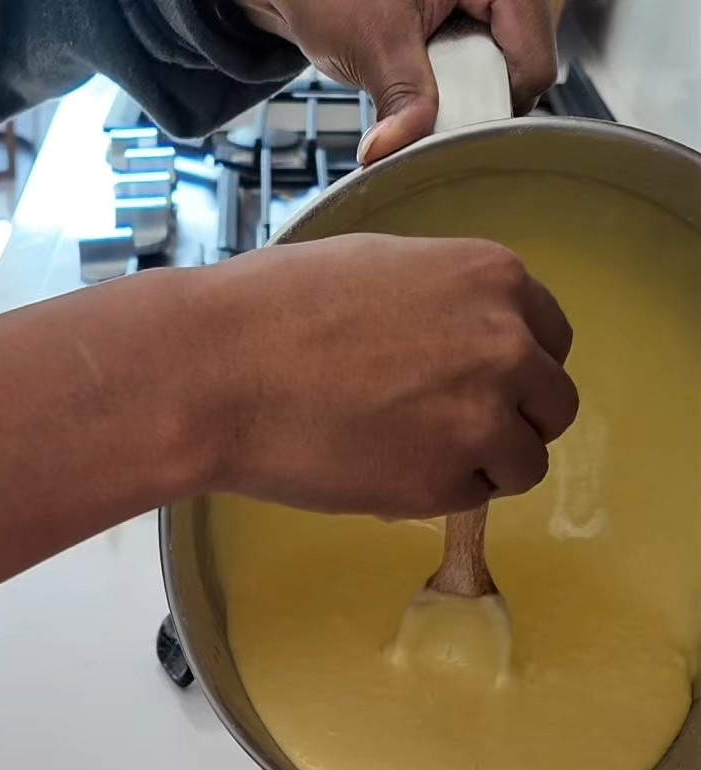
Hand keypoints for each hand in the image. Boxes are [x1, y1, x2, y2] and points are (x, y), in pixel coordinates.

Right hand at [202, 232, 577, 516]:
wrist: (220, 370)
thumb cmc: (280, 308)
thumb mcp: (386, 266)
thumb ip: (449, 303)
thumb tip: (468, 342)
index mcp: (495, 278)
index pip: (553, 339)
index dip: (518, 368)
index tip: (481, 383)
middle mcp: (507, 346)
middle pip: (553, 405)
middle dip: (512, 420)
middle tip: (451, 428)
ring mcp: (481, 419)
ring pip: (525, 463)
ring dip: (483, 466)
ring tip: (413, 453)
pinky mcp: (445, 483)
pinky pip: (471, 499)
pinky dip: (436, 493)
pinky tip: (380, 466)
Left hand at [235, 0, 558, 160]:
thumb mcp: (373, 40)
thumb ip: (400, 97)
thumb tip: (401, 148)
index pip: (534, 61)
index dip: (496, 102)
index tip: (453, 123)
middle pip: (523, 70)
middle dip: (478, 99)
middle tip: (432, 106)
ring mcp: (487, 8)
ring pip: (502, 76)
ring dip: (464, 97)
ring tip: (421, 87)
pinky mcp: (468, 27)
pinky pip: (480, 73)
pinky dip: (452, 91)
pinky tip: (422, 85)